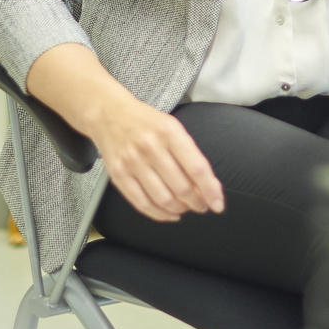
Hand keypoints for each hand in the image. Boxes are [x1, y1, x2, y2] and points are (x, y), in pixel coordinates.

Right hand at [87, 92, 224, 222]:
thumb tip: (207, 186)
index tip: (218, 203)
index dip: (210, 190)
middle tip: (202, 206)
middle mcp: (151, 147)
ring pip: (163, 199)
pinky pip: (142, 204)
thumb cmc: (147, 123)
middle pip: (181, 187)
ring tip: (186, 208)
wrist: (110, 114)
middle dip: (196, 202)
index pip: (196, 168)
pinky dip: (159, 214)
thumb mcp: (173, 127)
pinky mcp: (119, 175)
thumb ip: (190, 154)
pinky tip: (169, 213)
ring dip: (179, 209)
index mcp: (169, 132)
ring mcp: (132, 162)